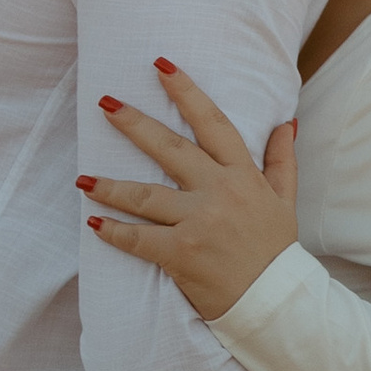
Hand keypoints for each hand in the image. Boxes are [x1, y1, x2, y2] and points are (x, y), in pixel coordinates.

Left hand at [81, 61, 298, 321]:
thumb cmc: (277, 252)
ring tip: (83, 179)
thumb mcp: (286, 202)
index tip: (162, 67)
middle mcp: (219, 192)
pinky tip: (94, 224)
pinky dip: (115, 232)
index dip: (187, 92)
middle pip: (170, 149)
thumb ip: (282, 161)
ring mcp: (198, 223)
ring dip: (109, 186)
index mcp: (243, 176)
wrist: (276, 303)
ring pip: (144, 196)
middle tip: (105, 103)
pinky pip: (139, 239)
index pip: (213, 124)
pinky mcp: (182, 253)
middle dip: (134, 124)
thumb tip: (286, 123)